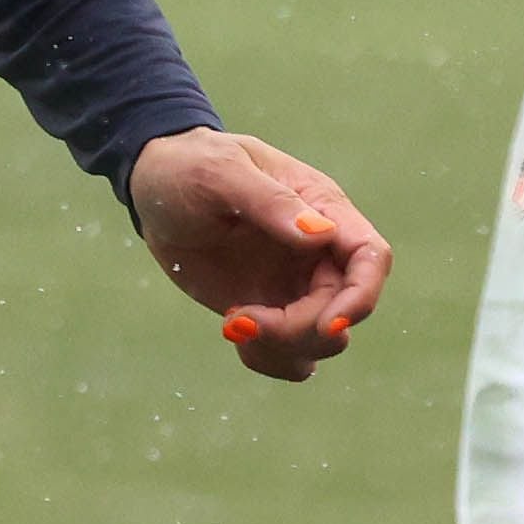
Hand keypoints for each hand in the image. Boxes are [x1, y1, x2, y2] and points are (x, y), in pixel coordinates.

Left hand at [127, 127, 391, 382]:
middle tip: (240, 320)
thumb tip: (319, 235)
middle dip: (301, 328)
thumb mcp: (221, 173)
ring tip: (233, 323)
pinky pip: (289, 352)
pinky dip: (268, 357)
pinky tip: (233, 330)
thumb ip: (271, 201)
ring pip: (321, 339)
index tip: (328, 324)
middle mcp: (317, 252)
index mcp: (322, 209)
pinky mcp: (267, 307)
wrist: (153, 186)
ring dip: (283, 347)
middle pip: (344, 308)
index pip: (370, 257)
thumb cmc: (190, 166)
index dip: (362, 296)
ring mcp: (293, 284)